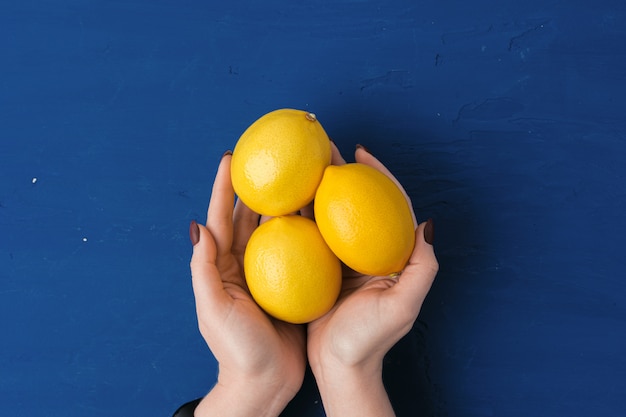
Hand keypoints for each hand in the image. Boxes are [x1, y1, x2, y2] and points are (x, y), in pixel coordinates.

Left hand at [189, 152, 306, 416]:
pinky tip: (321, 212)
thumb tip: (199, 226)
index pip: (221, 218)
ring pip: (277, 228)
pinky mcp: (295, 283)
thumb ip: (204, 269)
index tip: (230, 156)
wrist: (265, 382)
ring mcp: (271, 272)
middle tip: (274, 158)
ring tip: (299, 174)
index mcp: (222, 266)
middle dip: (259, 186)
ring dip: (285, 201)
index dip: (224, 187)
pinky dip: (308, 229)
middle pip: (251, 216)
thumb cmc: (235, 349)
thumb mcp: (213, 309)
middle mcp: (245, 264)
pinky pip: (302, 249)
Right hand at [307, 144, 438, 416]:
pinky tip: (287, 197)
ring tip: (304, 162)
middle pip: (359, 201)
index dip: (379, 174)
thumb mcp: (403, 306)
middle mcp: (370, 250)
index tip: (360, 152)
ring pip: (332, 212)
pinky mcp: (321, 267)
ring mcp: (344, 257)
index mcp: (393, 254)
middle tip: (325, 147)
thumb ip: (422, 267)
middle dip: (343, 171)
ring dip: (319, 187)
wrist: (338, 367)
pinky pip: (311, 232)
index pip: (390, 203)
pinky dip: (302, 213)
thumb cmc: (370, 340)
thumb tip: (425, 223)